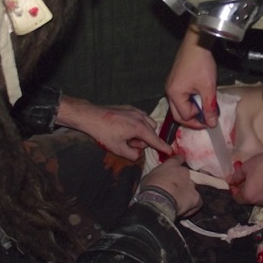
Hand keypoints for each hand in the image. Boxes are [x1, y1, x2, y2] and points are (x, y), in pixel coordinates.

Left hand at [57, 96, 172, 160]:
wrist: (91, 116)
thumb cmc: (104, 133)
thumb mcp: (118, 149)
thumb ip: (132, 154)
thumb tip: (139, 153)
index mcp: (139, 128)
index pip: (155, 140)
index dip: (163, 147)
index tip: (172, 152)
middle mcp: (140, 117)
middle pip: (152, 131)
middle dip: (144, 140)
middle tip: (129, 143)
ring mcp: (135, 111)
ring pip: (148, 123)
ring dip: (142, 131)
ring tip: (127, 136)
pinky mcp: (129, 107)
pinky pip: (141, 116)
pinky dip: (138, 124)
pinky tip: (125, 127)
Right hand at [140, 155, 201, 216]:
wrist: (158, 201)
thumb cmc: (150, 187)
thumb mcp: (149, 176)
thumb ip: (158, 174)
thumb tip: (158, 177)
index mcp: (172, 165)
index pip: (178, 158)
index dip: (178, 161)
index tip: (176, 165)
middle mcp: (185, 172)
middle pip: (185, 174)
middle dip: (181, 180)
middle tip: (173, 188)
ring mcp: (192, 185)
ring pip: (191, 187)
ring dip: (186, 191)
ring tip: (179, 200)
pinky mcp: (196, 197)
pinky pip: (197, 201)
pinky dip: (192, 204)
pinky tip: (186, 208)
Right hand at [165, 23, 218, 128]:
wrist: (196, 43)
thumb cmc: (201, 64)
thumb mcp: (208, 87)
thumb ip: (209, 107)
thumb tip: (212, 124)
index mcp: (174, 94)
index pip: (185, 116)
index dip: (199, 120)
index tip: (211, 118)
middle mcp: (169, 92)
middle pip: (178, 114)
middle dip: (193, 119)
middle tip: (207, 118)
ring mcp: (171, 86)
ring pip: (179, 106)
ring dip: (192, 109)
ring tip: (205, 106)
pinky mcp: (175, 81)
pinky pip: (180, 98)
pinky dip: (190, 101)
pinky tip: (200, 96)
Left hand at [229, 146, 262, 205]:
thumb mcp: (246, 167)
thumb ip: (236, 176)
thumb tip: (230, 180)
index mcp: (249, 197)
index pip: (237, 198)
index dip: (234, 189)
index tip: (234, 180)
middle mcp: (259, 202)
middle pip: (248, 198)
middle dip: (244, 189)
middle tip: (244, 178)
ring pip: (258, 197)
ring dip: (254, 190)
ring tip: (255, 178)